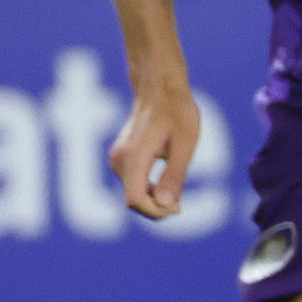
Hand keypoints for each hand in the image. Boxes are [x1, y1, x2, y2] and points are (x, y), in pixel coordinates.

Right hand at [108, 83, 199, 220]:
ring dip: (153, 199)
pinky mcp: (120, 159)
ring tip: (176, 189)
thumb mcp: (185, 144)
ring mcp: (116, 159)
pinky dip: (147, 190)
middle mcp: (119, 160)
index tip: (179, 208)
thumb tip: (167, 205)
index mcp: (134, 157)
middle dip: (157, 208)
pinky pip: (132, 184)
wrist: (159, 89)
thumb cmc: (177, 112)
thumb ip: (175, 175)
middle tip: (181, 204)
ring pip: (132, 194)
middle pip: (133, 201)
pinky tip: (165, 182)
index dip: (156, 212)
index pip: (135, 200)